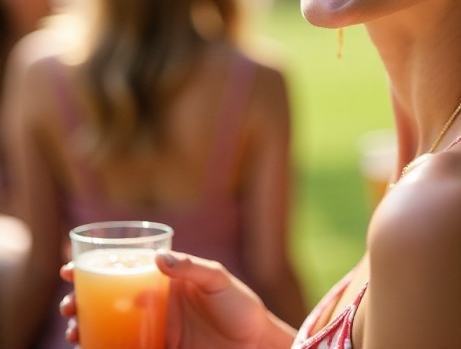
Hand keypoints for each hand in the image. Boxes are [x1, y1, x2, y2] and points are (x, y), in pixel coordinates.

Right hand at [60, 252, 295, 348]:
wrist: (254, 344)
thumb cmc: (239, 304)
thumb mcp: (218, 279)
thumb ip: (191, 267)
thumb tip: (159, 258)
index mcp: (165, 278)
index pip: (125, 267)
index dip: (95, 266)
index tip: (68, 269)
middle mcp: (154, 301)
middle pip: (107, 298)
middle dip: (79, 301)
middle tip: (68, 307)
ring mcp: (153, 328)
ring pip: (108, 326)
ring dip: (84, 328)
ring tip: (73, 332)